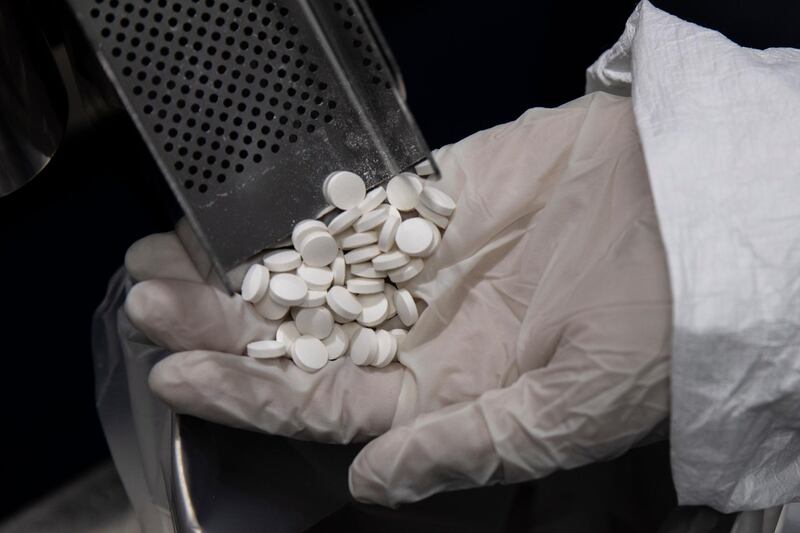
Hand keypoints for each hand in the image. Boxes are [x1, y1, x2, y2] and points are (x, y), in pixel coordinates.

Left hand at [126, 91, 671, 506]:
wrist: (696, 216)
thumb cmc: (654, 326)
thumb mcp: (569, 411)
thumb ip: (465, 445)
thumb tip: (370, 479)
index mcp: (448, 392)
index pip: (328, 400)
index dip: (253, 391)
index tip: (182, 371)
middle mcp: (424, 330)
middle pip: (304, 334)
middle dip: (224, 322)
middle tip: (145, 302)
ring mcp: (423, 262)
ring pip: (314, 270)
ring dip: (243, 266)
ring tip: (161, 256)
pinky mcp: (433, 200)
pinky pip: (354, 208)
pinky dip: (297, 212)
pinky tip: (240, 214)